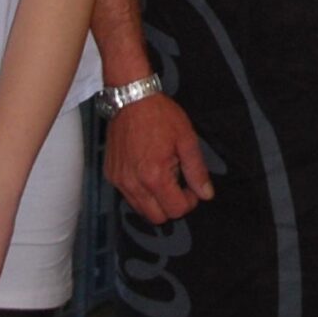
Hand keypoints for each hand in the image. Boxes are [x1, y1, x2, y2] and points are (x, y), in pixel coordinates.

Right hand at [104, 92, 212, 223]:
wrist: (131, 99)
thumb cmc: (160, 116)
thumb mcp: (186, 139)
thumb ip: (197, 171)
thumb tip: (206, 194)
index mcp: (154, 176)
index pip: (175, 210)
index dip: (189, 202)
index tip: (191, 187)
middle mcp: (133, 184)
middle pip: (157, 218)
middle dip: (172, 205)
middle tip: (178, 184)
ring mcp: (119, 181)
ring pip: (141, 209)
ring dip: (156, 201)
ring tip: (163, 175)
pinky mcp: (111, 175)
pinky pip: (128, 196)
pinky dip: (141, 191)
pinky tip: (148, 171)